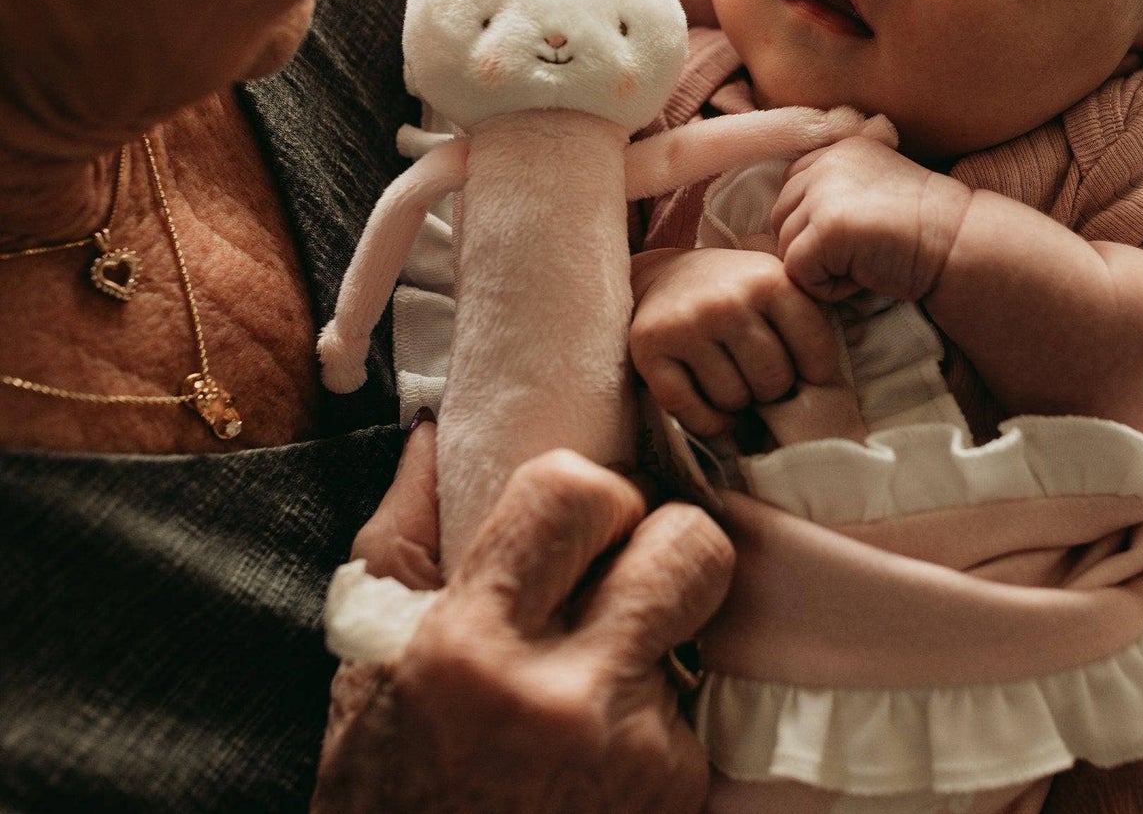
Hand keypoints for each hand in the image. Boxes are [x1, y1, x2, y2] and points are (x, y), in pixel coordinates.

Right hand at [313, 430, 733, 812]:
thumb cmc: (386, 787)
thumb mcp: (367, 661)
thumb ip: (406, 535)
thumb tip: (435, 432)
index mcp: (472, 646)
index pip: (576, 490)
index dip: (586, 490)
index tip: (573, 522)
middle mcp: (566, 698)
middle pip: (688, 543)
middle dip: (660, 538)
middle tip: (618, 570)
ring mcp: (635, 755)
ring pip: (707, 620)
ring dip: (664, 625)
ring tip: (607, 661)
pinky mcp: (678, 797)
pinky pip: (700, 706)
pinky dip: (660, 711)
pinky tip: (607, 743)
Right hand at [630, 248, 839, 436]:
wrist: (665, 276)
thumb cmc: (734, 291)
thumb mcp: (775, 286)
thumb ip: (806, 322)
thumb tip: (829, 392)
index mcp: (769, 281)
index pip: (815, 352)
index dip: (814, 372)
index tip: (803, 371)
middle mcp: (728, 301)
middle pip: (772, 382)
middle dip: (770, 389)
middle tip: (757, 374)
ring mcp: (687, 325)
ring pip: (732, 401)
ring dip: (735, 402)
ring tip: (729, 377)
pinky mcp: (650, 349)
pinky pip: (691, 412)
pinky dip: (705, 420)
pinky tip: (708, 401)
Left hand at [771, 136, 969, 303]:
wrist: (959, 242)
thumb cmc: (920, 229)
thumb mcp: (872, 190)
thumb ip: (830, 192)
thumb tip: (778, 225)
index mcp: (836, 149)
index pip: (791, 191)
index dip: (813, 224)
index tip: (855, 236)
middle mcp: (825, 163)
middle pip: (781, 219)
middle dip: (810, 248)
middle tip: (859, 254)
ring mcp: (824, 193)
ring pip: (785, 247)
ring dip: (819, 269)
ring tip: (864, 263)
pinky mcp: (828, 228)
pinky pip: (798, 271)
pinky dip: (827, 288)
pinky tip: (863, 276)